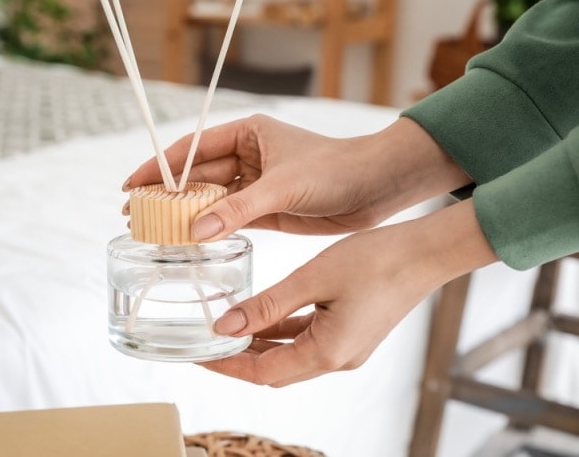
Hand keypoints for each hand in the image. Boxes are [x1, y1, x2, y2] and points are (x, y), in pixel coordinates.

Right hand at [124, 114, 470, 240]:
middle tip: (134, 216)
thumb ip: (237, 209)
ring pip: (209, 200)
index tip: (131, 185)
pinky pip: (228, 218)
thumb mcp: (282, 187)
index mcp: (247, 134)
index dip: (158, 167)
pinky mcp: (267, 209)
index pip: (191, 149)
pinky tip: (189, 240)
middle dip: (166, 195)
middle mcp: (247, 156)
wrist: (377, 187)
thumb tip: (194, 230)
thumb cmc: (336, 170)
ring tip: (154, 231)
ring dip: (184, 215)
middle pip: (195, 176)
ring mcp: (256, 184)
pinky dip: (209, 229)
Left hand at [199, 199, 497, 385]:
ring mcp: (347, 350)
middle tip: (207, 341)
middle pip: (274, 370)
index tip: (199, 354)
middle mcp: (338, 360)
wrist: (425, 253)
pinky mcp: (352, 335)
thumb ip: (267, 306)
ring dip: (259, 345)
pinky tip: (263, 316)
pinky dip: (282, 333)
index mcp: (328, 353)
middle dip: (239, 359)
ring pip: (290, 357)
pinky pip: (307, 342)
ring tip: (228, 327)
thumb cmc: (375, 261)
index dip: (227, 365)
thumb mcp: (312, 278)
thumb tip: (225, 326)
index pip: (263, 371)